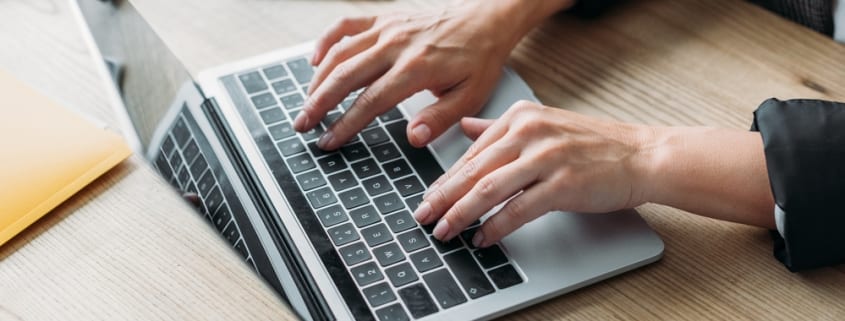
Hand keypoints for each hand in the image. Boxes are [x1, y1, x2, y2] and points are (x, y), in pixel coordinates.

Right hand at [294, 0, 574, 149]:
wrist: (487, 19)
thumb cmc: (479, 59)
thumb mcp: (470, 95)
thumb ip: (440, 118)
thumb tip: (413, 138)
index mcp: (417, 68)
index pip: (371, 102)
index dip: (345, 124)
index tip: (328, 141)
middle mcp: (396, 45)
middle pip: (346, 77)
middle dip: (319, 104)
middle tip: (302, 126)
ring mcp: (388, 28)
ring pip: (340, 53)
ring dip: (318, 80)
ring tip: (306, 103)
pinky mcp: (384, 17)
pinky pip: (346, 24)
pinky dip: (327, 41)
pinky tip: (315, 61)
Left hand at [413, 101, 655, 246]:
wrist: (642, 155)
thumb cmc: (595, 144)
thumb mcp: (544, 124)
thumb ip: (501, 128)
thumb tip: (465, 128)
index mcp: (521, 117)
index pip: (471, 153)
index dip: (446, 180)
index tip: (429, 197)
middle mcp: (529, 132)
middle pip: (473, 171)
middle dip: (443, 198)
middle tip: (424, 217)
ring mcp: (545, 157)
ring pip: (487, 190)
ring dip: (461, 215)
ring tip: (446, 231)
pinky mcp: (561, 184)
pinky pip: (517, 210)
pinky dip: (495, 227)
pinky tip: (483, 238)